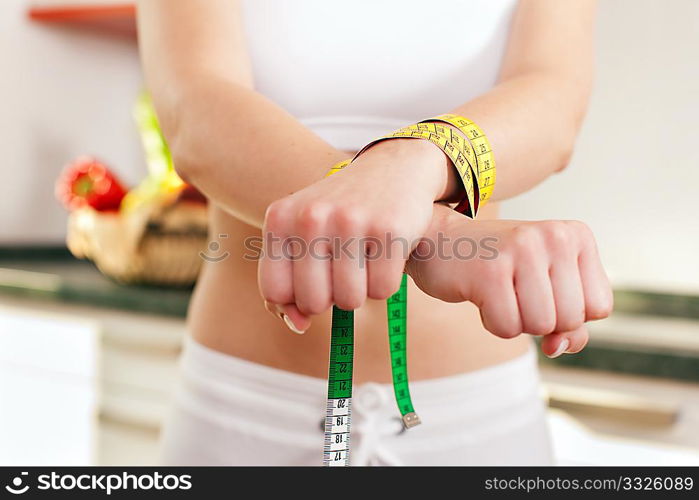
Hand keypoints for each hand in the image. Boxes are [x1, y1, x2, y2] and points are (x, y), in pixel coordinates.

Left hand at [258, 139, 454, 332]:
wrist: (392, 168)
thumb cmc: (340, 214)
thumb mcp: (301, 236)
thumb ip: (287, 286)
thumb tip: (297, 327)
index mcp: (280, 219)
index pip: (275, 291)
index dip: (296, 298)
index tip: (314, 280)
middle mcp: (310, 218)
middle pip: (314, 302)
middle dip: (331, 297)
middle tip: (343, 269)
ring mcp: (350, 222)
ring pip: (350, 300)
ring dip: (360, 291)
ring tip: (364, 259)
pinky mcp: (389, 230)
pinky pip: (382, 290)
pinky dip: (386, 281)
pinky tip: (385, 253)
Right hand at [406, 204, 612, 356]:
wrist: (439, 241)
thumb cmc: (496, 265)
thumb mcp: (545, 285)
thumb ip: (570, 322)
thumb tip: (560, 347)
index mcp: (576, 236)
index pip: (599, 307)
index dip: (569, 315)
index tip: (541, 294)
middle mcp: (554, 236)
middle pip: (570, 320)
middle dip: (540, 320)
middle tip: (514, 292)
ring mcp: (522, 250)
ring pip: (540, 326)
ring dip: (515, 321)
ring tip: (498, 292)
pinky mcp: (490, 271)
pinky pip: (507, 328)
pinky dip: (492, 323)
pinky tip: (480, 294)